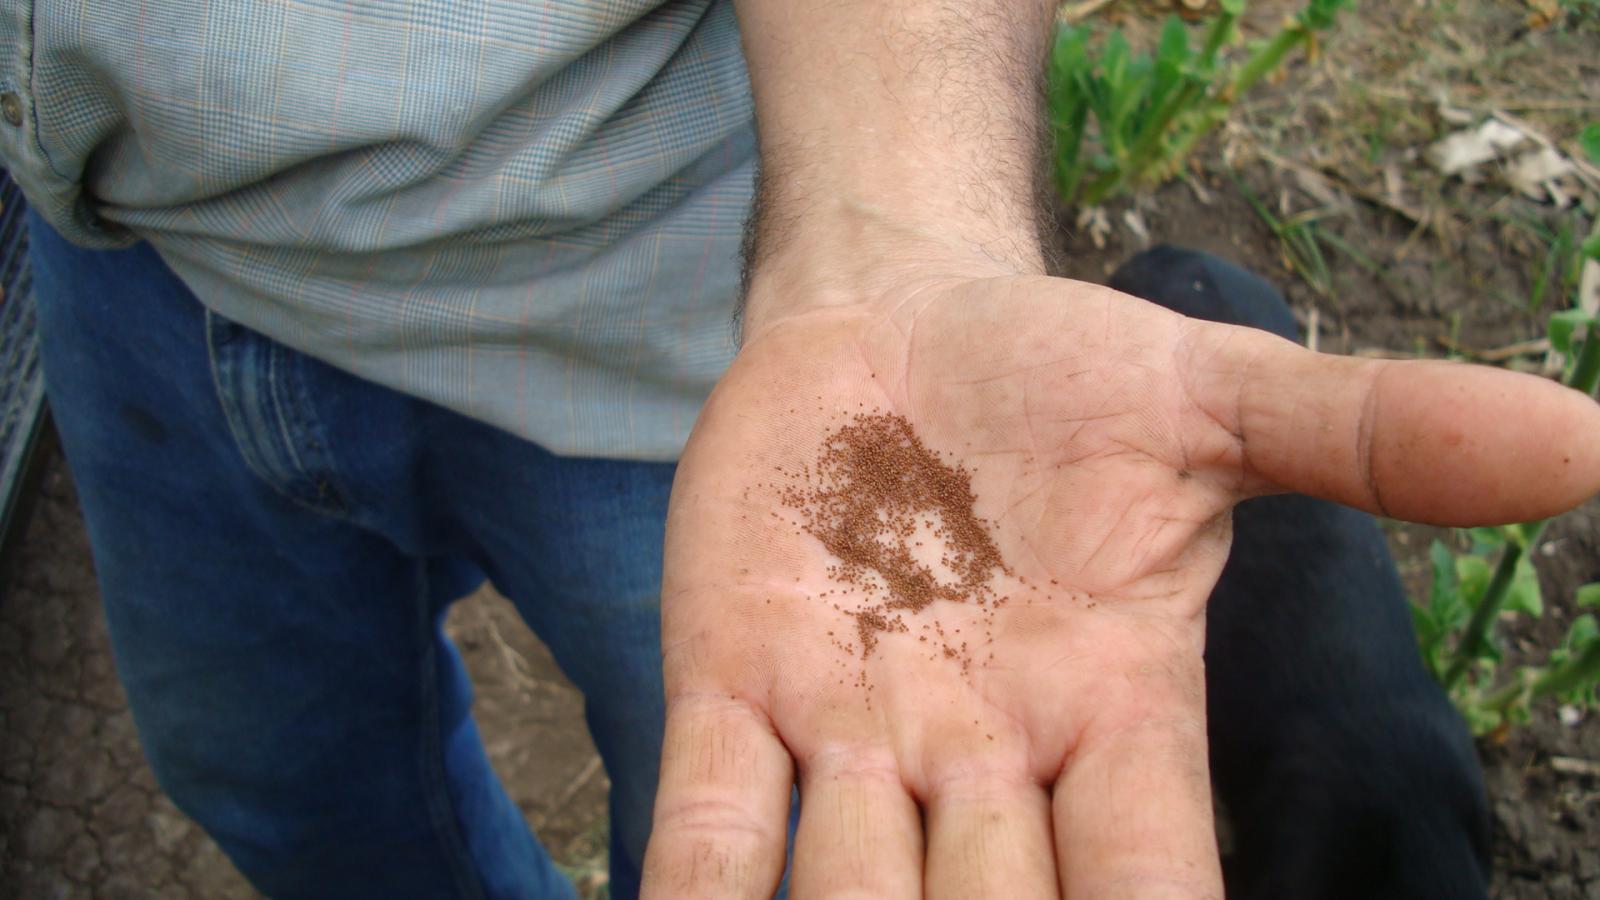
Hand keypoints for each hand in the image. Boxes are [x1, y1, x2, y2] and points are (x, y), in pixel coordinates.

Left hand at [641, 271, 1599, 897]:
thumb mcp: (1218, 400)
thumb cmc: (1058, 373)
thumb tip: (1588, 444)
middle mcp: (983, 756)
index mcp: (1117, 714)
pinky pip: (712, 816)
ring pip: (850, 892)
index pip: (1152, 882)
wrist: (893, 314)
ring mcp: (848, 728)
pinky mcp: (731, 678)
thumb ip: (1374, 437)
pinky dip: (694, 887)